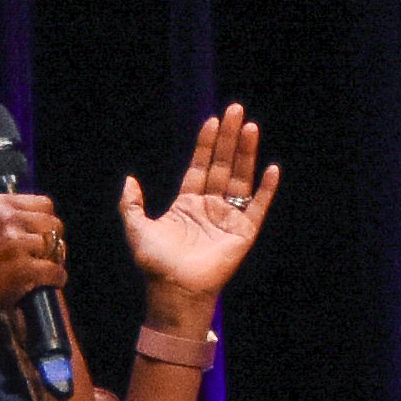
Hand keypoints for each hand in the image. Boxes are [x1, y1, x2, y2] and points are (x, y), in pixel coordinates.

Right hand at [0, 188, 71, 338]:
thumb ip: (7, 218)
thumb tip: (45, 219)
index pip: (44, 203)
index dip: (46, 223)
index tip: (39, 237)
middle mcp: (6, 218)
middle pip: (54, 223)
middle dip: (53, 241)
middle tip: (42, 257)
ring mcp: (15, 242)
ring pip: (56, 247)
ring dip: (53, 261)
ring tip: (39, 271)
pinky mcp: (23, 267)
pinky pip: (56, 271)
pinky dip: (56, 280)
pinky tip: (45, 284)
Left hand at [113, 104, 277, 313]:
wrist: (174, 291)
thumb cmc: (156, 263)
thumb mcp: (137, 228)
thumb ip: (132, 204)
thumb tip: (129, 180)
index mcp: (187, 203)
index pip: (199, 166)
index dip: (206, 144)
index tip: (212, 120)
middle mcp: (210, 206)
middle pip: (222, 165)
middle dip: (229, 138)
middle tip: (236, 110)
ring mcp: (228, 218)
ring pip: (240, 179)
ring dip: (246, 153)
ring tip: (251, 128)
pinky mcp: (243, 233)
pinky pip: (257, 207)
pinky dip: (265, 189)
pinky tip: (271, 168)